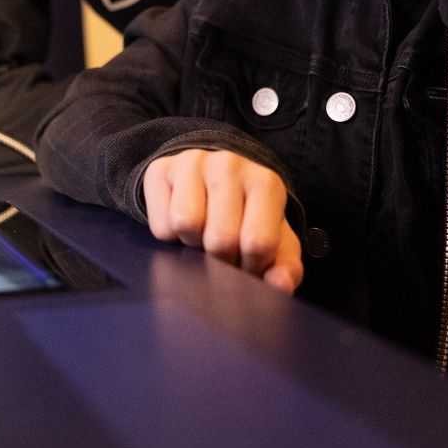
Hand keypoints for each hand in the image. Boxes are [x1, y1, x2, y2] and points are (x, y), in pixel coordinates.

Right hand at [141, 148, 304, 292]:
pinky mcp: (161, 169)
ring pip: (187, 225)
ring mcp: (193, 162)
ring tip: (202, 235)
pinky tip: (181, 226)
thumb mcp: (275, 243)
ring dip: (192, 245)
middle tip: (223, 251)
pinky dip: (170, 237)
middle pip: (220, 239)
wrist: (211, 182)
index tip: (248, 262)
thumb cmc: (247, 219)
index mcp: (266, 183)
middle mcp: (230, 165)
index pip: (258, 243)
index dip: (250, 267)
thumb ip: (286, 268)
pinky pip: (161, 225)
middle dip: (220, 259)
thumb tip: (281, 285)